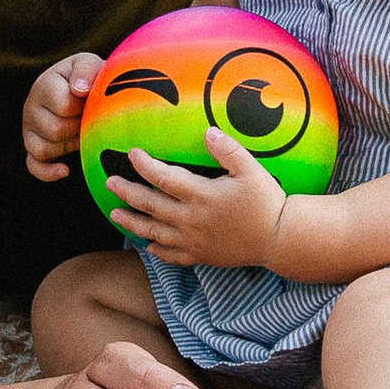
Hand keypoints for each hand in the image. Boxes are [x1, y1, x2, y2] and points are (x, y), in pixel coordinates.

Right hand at [25, 51, 101, 184]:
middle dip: (78, 128)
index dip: (83, 109)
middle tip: (88, 118)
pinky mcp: (32, 146)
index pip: (64, 106)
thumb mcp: (89, 64)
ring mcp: (29, 128)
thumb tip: (79, 90)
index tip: (91, 101)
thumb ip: (85, 70)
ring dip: (68, 145)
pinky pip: (34, 165)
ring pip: (45, 149)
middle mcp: (31, 107)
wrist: (83, 86)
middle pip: (55, 130)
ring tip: (80, 131)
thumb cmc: (88, 76)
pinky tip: (65, 170)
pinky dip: (48, 172)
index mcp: (44, 85)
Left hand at [107, 131, 296, 269]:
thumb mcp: (251, 169)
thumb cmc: (266, 201)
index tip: (132, 154)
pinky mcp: (200, 256)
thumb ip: (228, 150)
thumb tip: (207, 132)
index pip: (164, 178)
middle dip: (127, 193)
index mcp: (202, 195)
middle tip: (109, 183)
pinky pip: (171, 255)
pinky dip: (155, 249)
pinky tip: (146, 245)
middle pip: (151, 205)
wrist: (279, 238)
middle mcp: (191, 219)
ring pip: (154, 232)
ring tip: (114, 215)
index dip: (145, 165)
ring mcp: (193, 240)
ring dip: (131, 222)